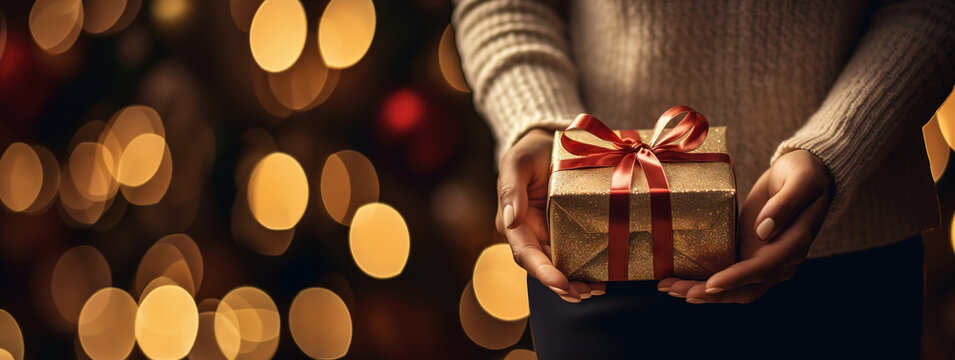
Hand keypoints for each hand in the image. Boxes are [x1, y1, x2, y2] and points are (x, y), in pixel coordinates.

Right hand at [495, 129, 605, 302]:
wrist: (548, 143)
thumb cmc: (529, 152)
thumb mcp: (516, 163)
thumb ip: (510, 189)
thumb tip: (509, 221)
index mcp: (513, 223)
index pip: (525, 254)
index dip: (542, 272)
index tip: (560, 283)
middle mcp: (530, 234)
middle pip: (544, 268)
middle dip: (563, 285)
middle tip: (586, 293)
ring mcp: (549, 235)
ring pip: (561, 267)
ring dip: (577, 283)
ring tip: (598, 290)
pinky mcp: (567, 231)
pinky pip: (576, 254)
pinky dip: (587, 269)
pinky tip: (604, 277)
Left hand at [658, 150, 832, 303]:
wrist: (805, 173)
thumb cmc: (804, 173)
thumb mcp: (800, 181)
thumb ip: (784, 205)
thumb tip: (764, 230)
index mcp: (794, 244)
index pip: (762, 269)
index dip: (735, 279)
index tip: (709, 285)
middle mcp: (780, 260)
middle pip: (744, 288)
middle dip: (709, 293)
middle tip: (675, 289)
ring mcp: (764, 260)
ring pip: (733, 288)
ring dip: (702, 292)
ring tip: (669, 287)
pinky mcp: (750, 254)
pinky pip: (728, 274)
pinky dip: (705, 281)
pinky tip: (681, 279)